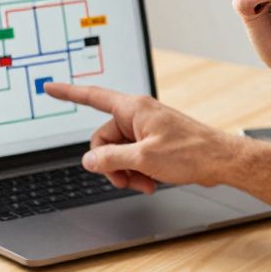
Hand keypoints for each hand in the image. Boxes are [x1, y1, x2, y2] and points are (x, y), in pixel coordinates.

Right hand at [44, 81, 240, 189]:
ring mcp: (146, 130)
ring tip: (143, 184)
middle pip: (103, 139)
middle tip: (125, 180)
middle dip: (110, 163)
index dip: (68, 93)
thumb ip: (111, 159)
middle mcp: (137, 116)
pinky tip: (151, 183)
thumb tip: (89, 161)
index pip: (92, 97)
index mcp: (133, 109)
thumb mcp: (144, 159)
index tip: (49, 87)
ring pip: (118, 152)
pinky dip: (137, 172)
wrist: (221, 161)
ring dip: (125, 172)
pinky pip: (133, 157)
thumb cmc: (191, 153)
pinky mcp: (154, 143)